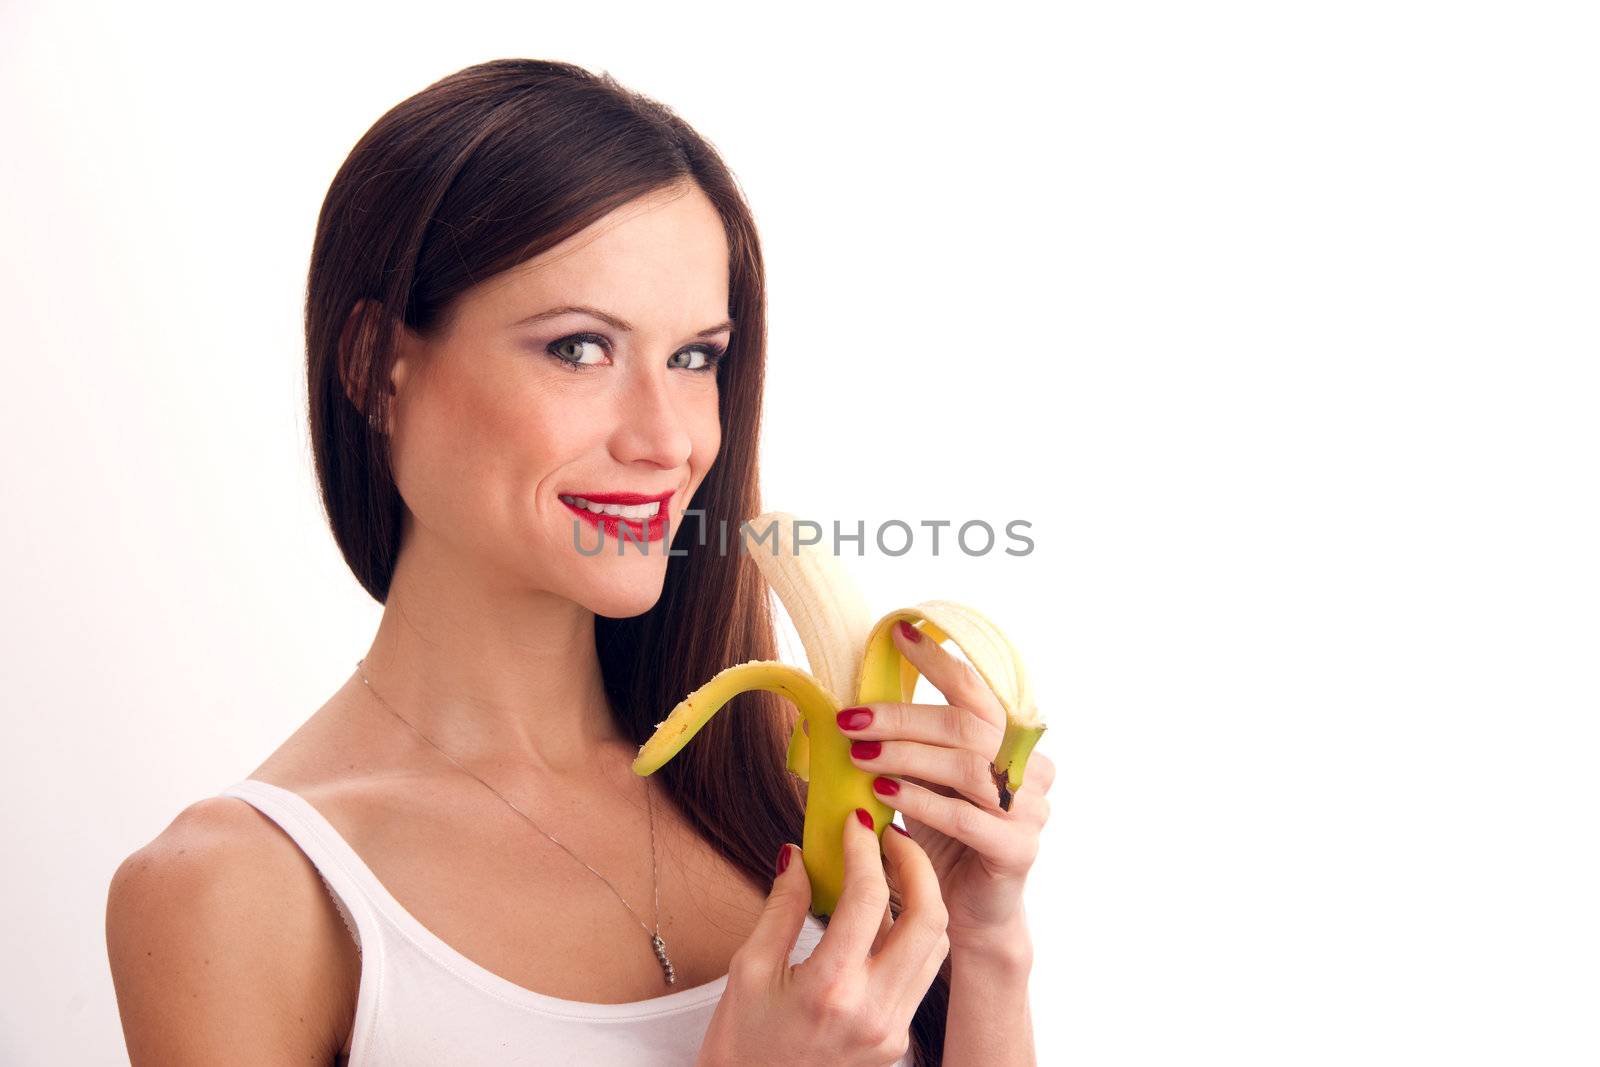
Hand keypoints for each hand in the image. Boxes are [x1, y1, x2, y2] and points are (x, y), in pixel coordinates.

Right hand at [696, 809, 946, 1066]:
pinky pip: (921, 973)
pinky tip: (884, 913)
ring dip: (921, 896)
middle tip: (890, 834)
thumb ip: (783, 907)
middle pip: (929, 917)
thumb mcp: (748, 970)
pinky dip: (911, 933)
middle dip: (916, 864)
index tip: (853, 821)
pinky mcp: (898, 1039)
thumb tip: (797, 855)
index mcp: (830, 991)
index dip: (863, 848)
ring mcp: (893, 1030)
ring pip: (936, 944)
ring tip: (890, 865)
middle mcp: (874, 1012)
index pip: (866, 899)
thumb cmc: (741, 1045)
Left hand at [839, 620, 1055, 952]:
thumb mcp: (925, 779)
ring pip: (967, 768)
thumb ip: (910, 742)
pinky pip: (967, 818)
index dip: (940, 660)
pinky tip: (882, 793)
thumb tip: (852, 700)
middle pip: (968, 726)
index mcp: (1012, 742)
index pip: (978, 690)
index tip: (897, 635)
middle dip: (902, 717)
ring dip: (905, 756)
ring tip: (858, 754)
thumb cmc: (944, 835)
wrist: (970, 910)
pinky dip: (920, 801)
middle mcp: (1030, 770)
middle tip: (850, 719)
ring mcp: (1030, 811)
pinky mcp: (1018, 851)